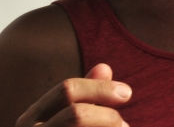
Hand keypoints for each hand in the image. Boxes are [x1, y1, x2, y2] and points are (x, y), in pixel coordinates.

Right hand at [15, 63, 130, 126]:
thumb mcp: (69, 118)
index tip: (127, 93)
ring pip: (82, 126)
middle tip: (126, 125)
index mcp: (31, 118)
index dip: (102, 88)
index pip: (68, 90)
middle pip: (77, 114)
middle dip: (108, 117)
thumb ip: (86, 96)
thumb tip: (104, 67)